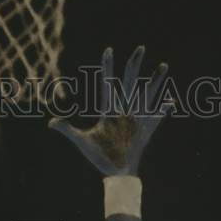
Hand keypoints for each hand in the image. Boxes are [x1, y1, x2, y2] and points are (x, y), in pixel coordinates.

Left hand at [50, 46, 171, 175]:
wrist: (115, 172)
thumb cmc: (98, 157)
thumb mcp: (82, 141)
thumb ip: (67, 130)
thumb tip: (50, 123)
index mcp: (109, 111)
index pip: (107, 84)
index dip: (107, 68)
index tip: (108, 50)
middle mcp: (123, 111)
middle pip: (129, 82)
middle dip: (134, 65)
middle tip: (140, 47)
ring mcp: (136, 119)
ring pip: (146, 94)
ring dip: (155, 81)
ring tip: (163, 66)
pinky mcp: (146, 130)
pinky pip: (156, 117)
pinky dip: (163, 109)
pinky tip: (170, 100)